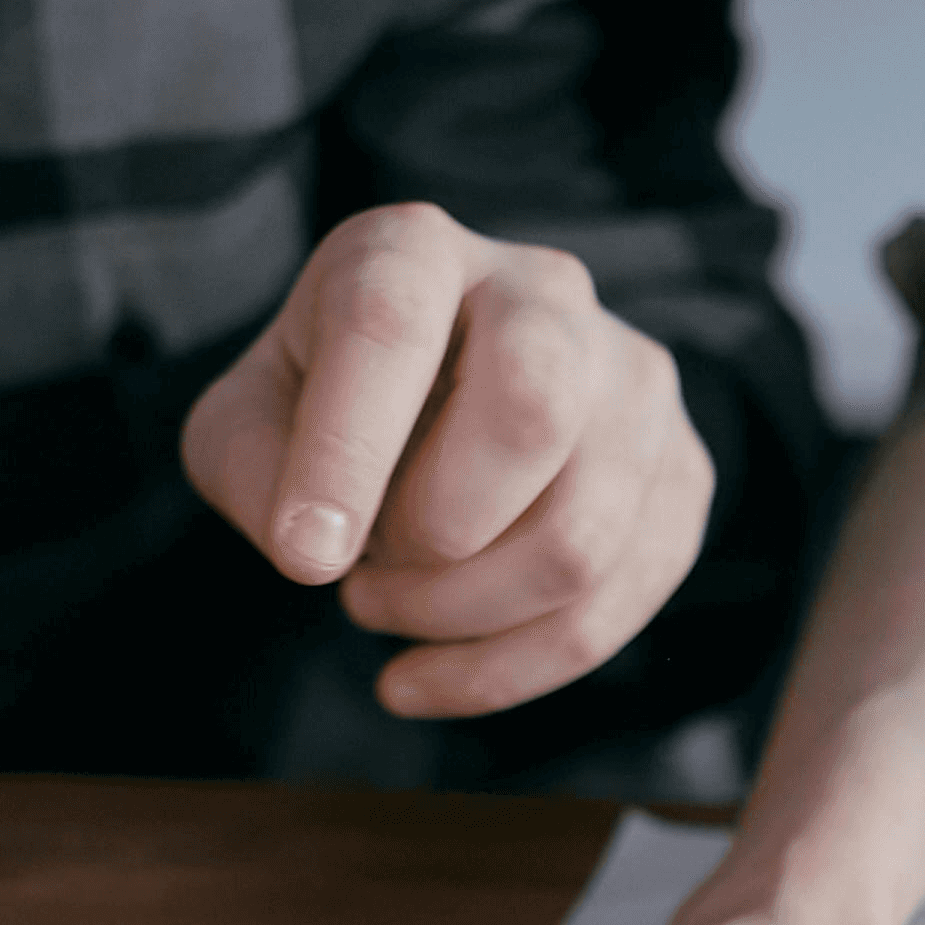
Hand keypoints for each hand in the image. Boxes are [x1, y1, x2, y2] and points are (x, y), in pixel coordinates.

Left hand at [182, 201, 713, 721]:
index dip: (346, 453)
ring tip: (386, 606)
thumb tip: (319, 547)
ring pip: (579, 538)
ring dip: (461, 615)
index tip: (305, 558)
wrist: (428, 402)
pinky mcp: (680, 472)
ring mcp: (633, 380)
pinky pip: (617, 604)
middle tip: (362, 569)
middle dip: (435, 533)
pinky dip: (513, 668)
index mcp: (417, 250)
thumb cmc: (325, 408)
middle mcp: (546, 292)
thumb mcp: (245, 422)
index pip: (390, 327)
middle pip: (531, 410)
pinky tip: (437, 673)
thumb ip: (254, 470)